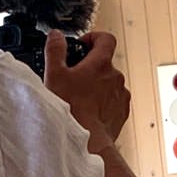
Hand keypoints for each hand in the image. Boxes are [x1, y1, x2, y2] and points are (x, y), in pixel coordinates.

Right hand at [44, 31, 129, 147]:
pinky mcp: (122, 112)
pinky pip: (113, 101)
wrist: (87, 141)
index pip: (106, 38)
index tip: (83, 46)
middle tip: (73, 78)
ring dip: (97, 86)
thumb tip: (56, 36)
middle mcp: (116, 77)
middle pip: (105, 63)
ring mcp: (121, 95)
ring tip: (79, 98)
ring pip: (109, 83)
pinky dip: (103, 102)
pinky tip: (88, 110)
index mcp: (101, 64)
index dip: (93, 38)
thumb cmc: (71, 110)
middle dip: (90, 67)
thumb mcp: (54, 74)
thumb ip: (55, 50)